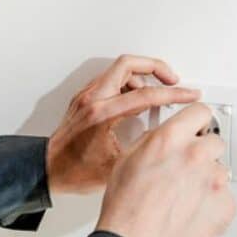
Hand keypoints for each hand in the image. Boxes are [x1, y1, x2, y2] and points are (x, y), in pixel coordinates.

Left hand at [46, 55, 200, 193]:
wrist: (48, 170)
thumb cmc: (74, 171)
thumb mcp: (118, 166)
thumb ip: (143, 147)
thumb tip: (167, 139)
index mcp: (102, 114)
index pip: (145, 94)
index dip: (173, 94)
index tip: (189, 94)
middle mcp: (92, 99)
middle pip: (128, 64)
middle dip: (156, 67)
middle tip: (172, 79)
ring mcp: (86, 96)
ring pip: (118, 70)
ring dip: (141, 76)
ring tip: (155, 93)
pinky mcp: (84, 99)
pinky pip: (109, 80)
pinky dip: (127, 84)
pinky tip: (136, 100)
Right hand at [96, 103, 236, 236]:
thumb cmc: (126, 208)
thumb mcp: (127, 159)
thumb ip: (152, 140)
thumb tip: (164, 136)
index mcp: (171, 139)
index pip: (201, 112)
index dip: (196, 120)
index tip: (196, 125)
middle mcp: (196, 156)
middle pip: (214, 140)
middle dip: (201, 151)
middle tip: (185, 168)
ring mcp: (215, 182)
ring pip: (219, 170)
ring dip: (206, 178)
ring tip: (183, 196)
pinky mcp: (226, 206)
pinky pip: (225, 197)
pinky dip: (212, 202)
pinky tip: (190, 210)